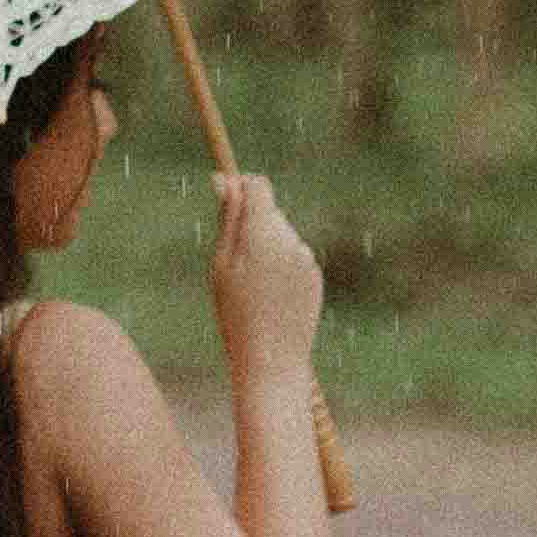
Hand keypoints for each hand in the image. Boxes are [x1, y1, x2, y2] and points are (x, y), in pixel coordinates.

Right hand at [209, 163, 323, 376]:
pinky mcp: (315, 275)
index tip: (228, 203)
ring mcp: (306, 257)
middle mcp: (290, 239)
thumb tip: (223, 178)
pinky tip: (272, 296)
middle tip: (233, 263)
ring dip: (266, 247)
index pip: (259, 186)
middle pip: (269, 211)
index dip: (242, 189)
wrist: (273, 358)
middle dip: (251, 224)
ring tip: (253, 286)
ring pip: (281, 234)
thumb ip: (228, 219)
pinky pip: (294, 256)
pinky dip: (281, 266)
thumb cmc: (236, 313)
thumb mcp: (221, 264)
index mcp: (263, 233)